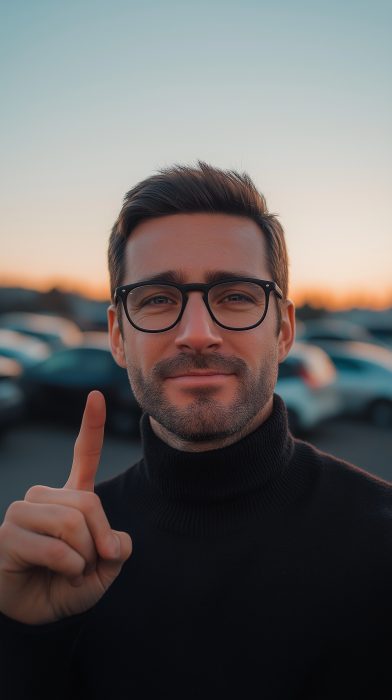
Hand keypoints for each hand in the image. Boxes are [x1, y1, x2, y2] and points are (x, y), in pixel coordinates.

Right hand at [0, 391, 131, 624]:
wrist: (39, 615)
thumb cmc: (69, 585)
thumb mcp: (105, 568)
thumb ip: (117, 549)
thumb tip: (115, 541)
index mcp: (71, 497)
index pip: (83, 456)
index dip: (91, 426)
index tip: (96, 395)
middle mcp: (44, 498)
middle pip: (89, 503)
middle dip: (102, 542)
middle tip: (96, 565)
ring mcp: (23, 513)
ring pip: (72, 524)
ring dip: (84, 559)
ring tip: (73, 573)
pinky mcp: (8, 534)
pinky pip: (56, 549)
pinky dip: (69, 570)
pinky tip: (59, 577)